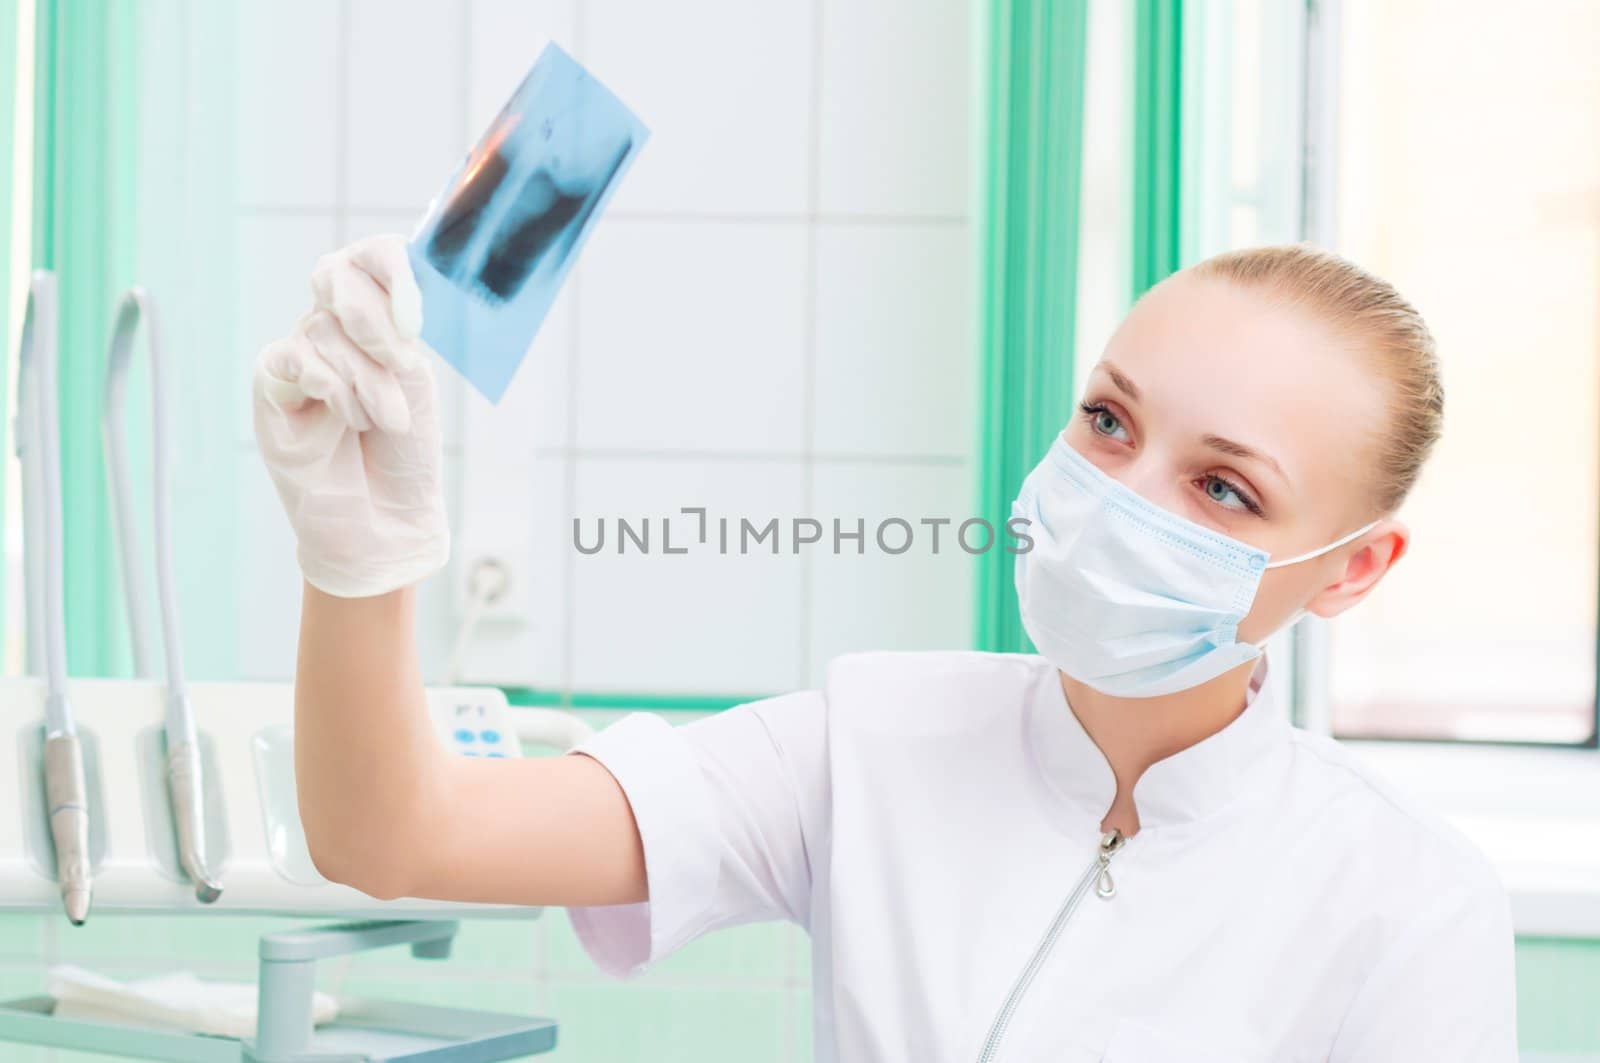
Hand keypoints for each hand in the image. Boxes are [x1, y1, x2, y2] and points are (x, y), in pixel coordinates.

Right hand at [252, 235, 448, 597]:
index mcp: (379, 317)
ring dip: (365, 378)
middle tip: (401, 363)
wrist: (385, 518)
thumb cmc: (405, 452)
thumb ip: (396, 326)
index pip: (372, 256)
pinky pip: (291, 357)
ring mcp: (300, 353)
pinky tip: (344, 417)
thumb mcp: (413, 379)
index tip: (414, 309)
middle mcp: (335, 327)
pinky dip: (328, 385)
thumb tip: (384, 287)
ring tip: (380, 421)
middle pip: (335, 275)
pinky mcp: (271, 384)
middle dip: (373, 318)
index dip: (390, 265)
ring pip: (323, 328)